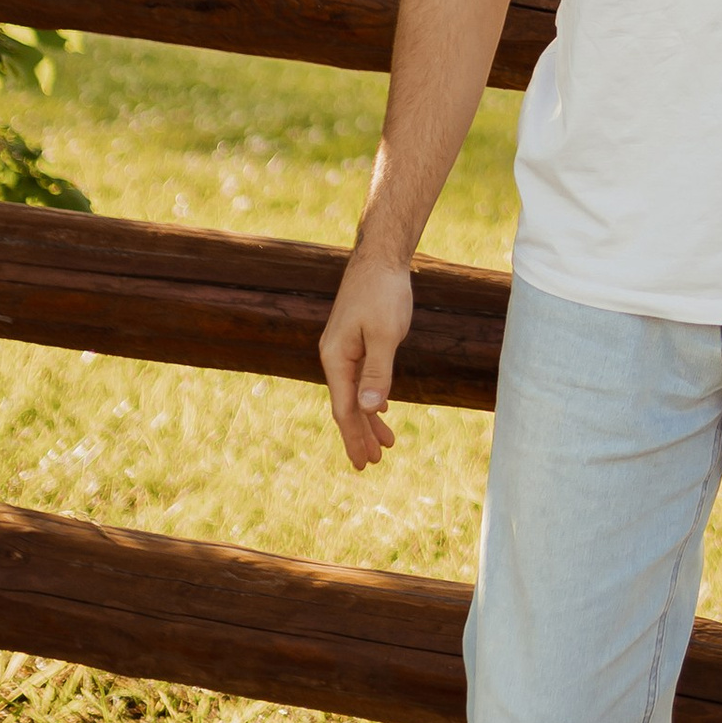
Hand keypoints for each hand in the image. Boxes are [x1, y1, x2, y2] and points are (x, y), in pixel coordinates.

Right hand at [319, 244, 414, 469]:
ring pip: (355, 393)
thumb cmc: (384, 293)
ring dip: (369, 419)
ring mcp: (344, 349)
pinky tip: (381, 410)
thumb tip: (370, 409)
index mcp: (336, 358)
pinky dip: (372, 398)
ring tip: (385, 444)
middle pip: (348, 406)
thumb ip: (378, 372)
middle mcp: (335, 356)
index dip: (354, 437)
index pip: (345, 409)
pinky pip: (361, 378)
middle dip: (361, 435)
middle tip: (374, 463)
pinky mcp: (356, 340)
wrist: (380, 258)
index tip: (364, 464)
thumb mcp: (386, 333)